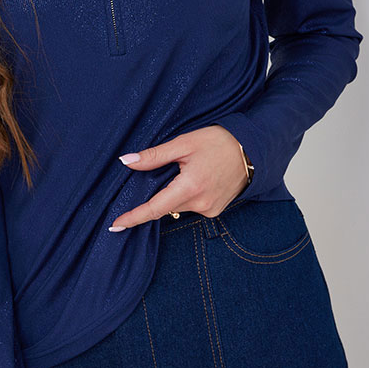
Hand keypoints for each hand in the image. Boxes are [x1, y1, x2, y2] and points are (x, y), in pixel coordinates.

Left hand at [109, 125, 249, 230]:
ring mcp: (209, 209)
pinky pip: (190, 206)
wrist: (252, 149)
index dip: (133, 217)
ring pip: (177, 207)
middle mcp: (200, 204)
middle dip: (152, 199)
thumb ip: (154, 156)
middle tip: (152, 179)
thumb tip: (127, 162)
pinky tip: (193, 179)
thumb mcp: (184, 143)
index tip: (115, 225)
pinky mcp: (215, 210)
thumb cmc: (219, 142)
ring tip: (183, 171)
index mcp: (190, 187)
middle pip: (164, 207)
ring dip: (170, 195)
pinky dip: (184, 196)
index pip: (154, 208)